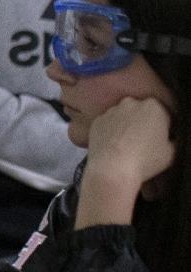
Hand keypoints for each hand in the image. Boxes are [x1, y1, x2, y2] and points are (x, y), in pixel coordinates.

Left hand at [78, 97, 176, 226]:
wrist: (112, 169)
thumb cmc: (146, 159)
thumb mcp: (173, 152)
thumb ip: (175, 140)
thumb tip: (172, 139)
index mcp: (154, 106)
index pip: (165, 115)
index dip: (166, 128)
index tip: (163, 140)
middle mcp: (131, 103)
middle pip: (142, 113)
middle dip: (145, 124)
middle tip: (146, 143)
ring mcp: (111, 111)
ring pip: (124, 117)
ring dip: (127, 127)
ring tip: (128, 147)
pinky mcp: (96, 121)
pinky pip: (108, 125)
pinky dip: (112, 132)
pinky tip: (114, 147)